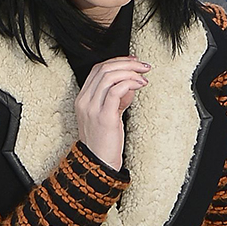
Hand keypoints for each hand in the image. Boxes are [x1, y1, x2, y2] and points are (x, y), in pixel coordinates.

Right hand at [74, 54, 149, 171]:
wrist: (98, 164)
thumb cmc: (105, 141)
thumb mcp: (109, 115)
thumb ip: (117, 98)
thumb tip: (131, 84)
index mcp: (82, 99)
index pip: (97, 69)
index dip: (117, 61)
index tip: (134, 61)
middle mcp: (84, 101)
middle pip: (104, 69)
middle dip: (127, 63)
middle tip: (144, 66)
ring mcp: (92, 108)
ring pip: (109, 76)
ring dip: (130, 72)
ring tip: (144, 77)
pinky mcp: (104, 117)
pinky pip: (116, 90)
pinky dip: (130, 83)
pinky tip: (140, 85)